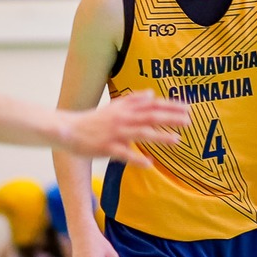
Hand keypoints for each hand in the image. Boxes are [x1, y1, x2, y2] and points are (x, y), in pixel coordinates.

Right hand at [61, 91, 192, 164]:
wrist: (68, 130)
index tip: (187, 108)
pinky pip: (123, 154)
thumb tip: (151, 93)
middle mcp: (122, 119)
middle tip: (189, 121)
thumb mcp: (113, 106)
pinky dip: (136, 159)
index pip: (152, 105)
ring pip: (140, 134)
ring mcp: (114, 133)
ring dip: (160, 137)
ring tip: (177, 140)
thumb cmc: (92, 120)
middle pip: (150, 116)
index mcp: (125, 109)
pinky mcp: (105, 148)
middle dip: (171, 118)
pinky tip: (149, 164)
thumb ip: (132, 99)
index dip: (170, 106)